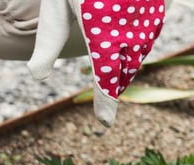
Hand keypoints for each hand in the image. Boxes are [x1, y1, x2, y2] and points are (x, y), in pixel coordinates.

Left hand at [28, 0, 165, 125]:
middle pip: (124, 68)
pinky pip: (147, 34)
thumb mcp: (56, 5)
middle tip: (104, 108)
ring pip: (138, 52)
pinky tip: (125, 51)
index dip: (105, 101)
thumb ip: (48, 39)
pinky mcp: (157, 6)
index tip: (104, 123)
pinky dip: (136, 46)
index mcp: (101, 27)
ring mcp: (147, 15)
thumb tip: (37, 75)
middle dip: (114, 86)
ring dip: (126, 67)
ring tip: (113, 82)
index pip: (106, 75)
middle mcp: (129, 24)